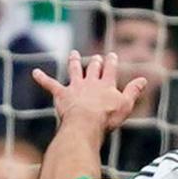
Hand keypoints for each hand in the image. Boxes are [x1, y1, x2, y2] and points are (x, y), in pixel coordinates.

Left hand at [33, 52, 148, 131]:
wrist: (86, 123)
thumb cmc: (107, 117)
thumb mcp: (126, 105)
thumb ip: (133, 91)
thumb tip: (143, 79)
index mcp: (106, 85)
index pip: (110, 70)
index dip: (111, 62)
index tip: (111, 55)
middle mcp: (90, 82)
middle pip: (93, 68)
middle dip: (95, 62)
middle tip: (96, 57)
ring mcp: (75, 87)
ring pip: (74, 71)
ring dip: (73, 62)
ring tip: (73, 54)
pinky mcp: (62, 94)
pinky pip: (50, 84)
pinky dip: (42, 78)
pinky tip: (34, 72)